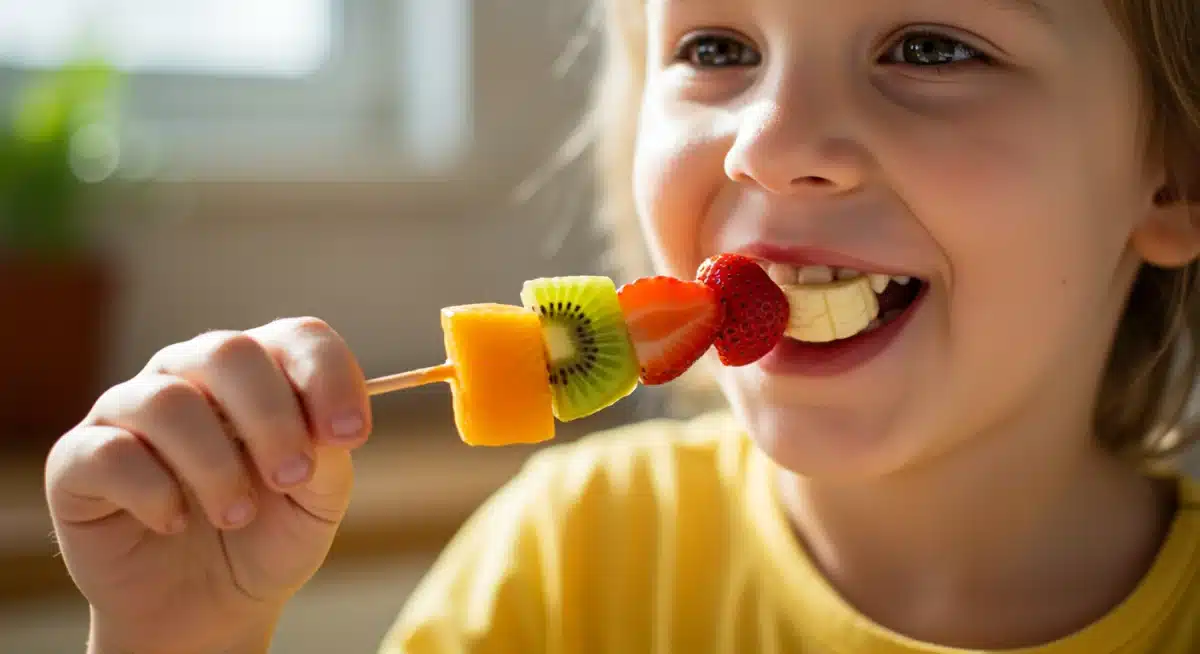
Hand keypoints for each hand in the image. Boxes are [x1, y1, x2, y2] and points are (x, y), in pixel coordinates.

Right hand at [45, 317, 372, 653]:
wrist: (208, 605)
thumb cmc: (268, 536)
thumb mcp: (319, 502)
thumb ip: (329, 457)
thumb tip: (324, 429)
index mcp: (261, 372)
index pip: (297, 338)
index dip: (328, 377)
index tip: (352, 434)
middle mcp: (192, 374)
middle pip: (228, 353)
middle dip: (271, 418)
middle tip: (292, 478)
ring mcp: (130, 409)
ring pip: (168, 401)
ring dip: (215, 465)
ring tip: (236, 515)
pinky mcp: (79, 457)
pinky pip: (109, 452)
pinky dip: (153, 492)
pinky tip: (175, 523)